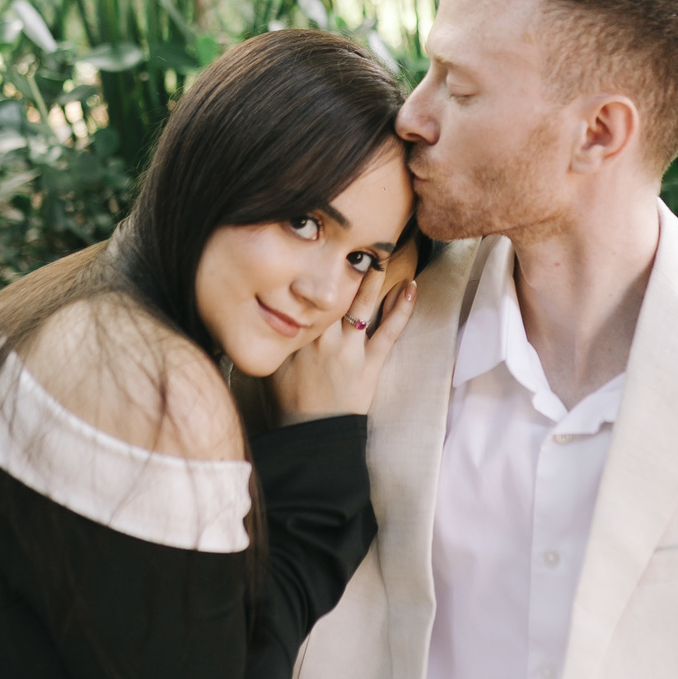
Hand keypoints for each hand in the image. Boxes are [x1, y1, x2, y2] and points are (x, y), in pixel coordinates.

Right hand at [270, 264, 416, 422]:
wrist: (310, 437)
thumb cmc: (285, 402)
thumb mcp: (270, 365)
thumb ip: (274, 337)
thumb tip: (266, 313)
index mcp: (296, 335)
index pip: (306, 294)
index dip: (315, 272)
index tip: (322, 249)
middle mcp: (323, 336)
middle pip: (336, 293)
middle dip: (347, 266)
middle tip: (357, 241)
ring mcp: (349, 349)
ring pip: (363, 305)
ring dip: (375, 278)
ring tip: (384, 253)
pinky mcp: (370, 364)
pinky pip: (389, 331)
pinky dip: (402, 308)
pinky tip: (411, 287)